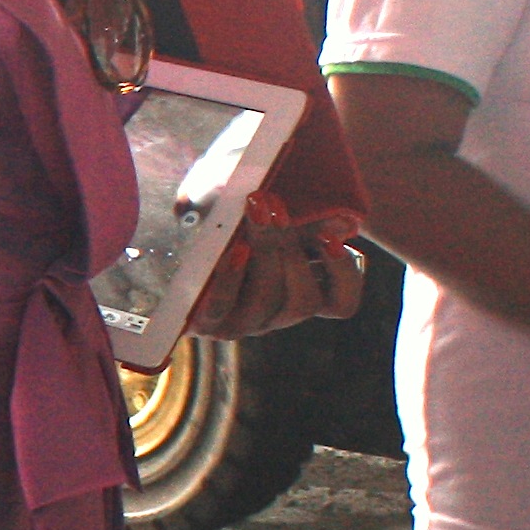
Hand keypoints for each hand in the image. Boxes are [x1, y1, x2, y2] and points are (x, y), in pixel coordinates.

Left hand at [187, 216, 367, 340]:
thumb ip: (306, 213)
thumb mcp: (271, 207)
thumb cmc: (236, 211)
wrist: (186, 224)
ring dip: (265, 255)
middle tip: (278, 207)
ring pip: (266, 303)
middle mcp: (277, 314)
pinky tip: (235, 250)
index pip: (341, 303)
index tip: (335, 235)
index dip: (344, 274)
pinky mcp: (208, 322)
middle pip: (302, 302)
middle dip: (292, 252)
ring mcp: (243, 322)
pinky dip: (231, 278)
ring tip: (257, 214)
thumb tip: (343, 222)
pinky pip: (221, 308)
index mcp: (304, 290)